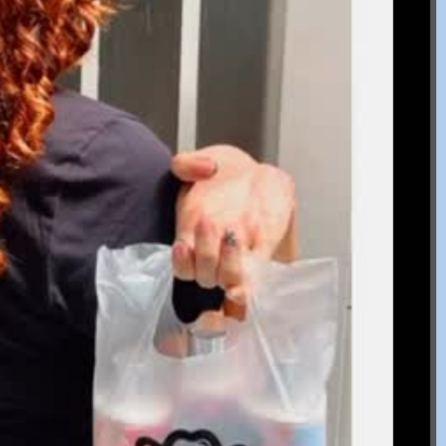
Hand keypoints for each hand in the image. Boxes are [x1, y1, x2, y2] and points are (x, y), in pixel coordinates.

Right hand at [170, 145, 296, 328]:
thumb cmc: (227, 171)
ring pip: (227, 279)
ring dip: (228, 267)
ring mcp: (238, 254)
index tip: (184, 247)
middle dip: (207, 260)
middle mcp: (213, 248)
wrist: (260, 172)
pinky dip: (247, 287)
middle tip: (217, 231)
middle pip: (204, 274)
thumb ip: (189, 163)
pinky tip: (245, 286)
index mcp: (192, 230)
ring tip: (232, 239)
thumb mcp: (205, 158)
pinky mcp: (263, 252)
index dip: (182, 262)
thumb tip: (203, 168)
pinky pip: (253, 278)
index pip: (182, 265)